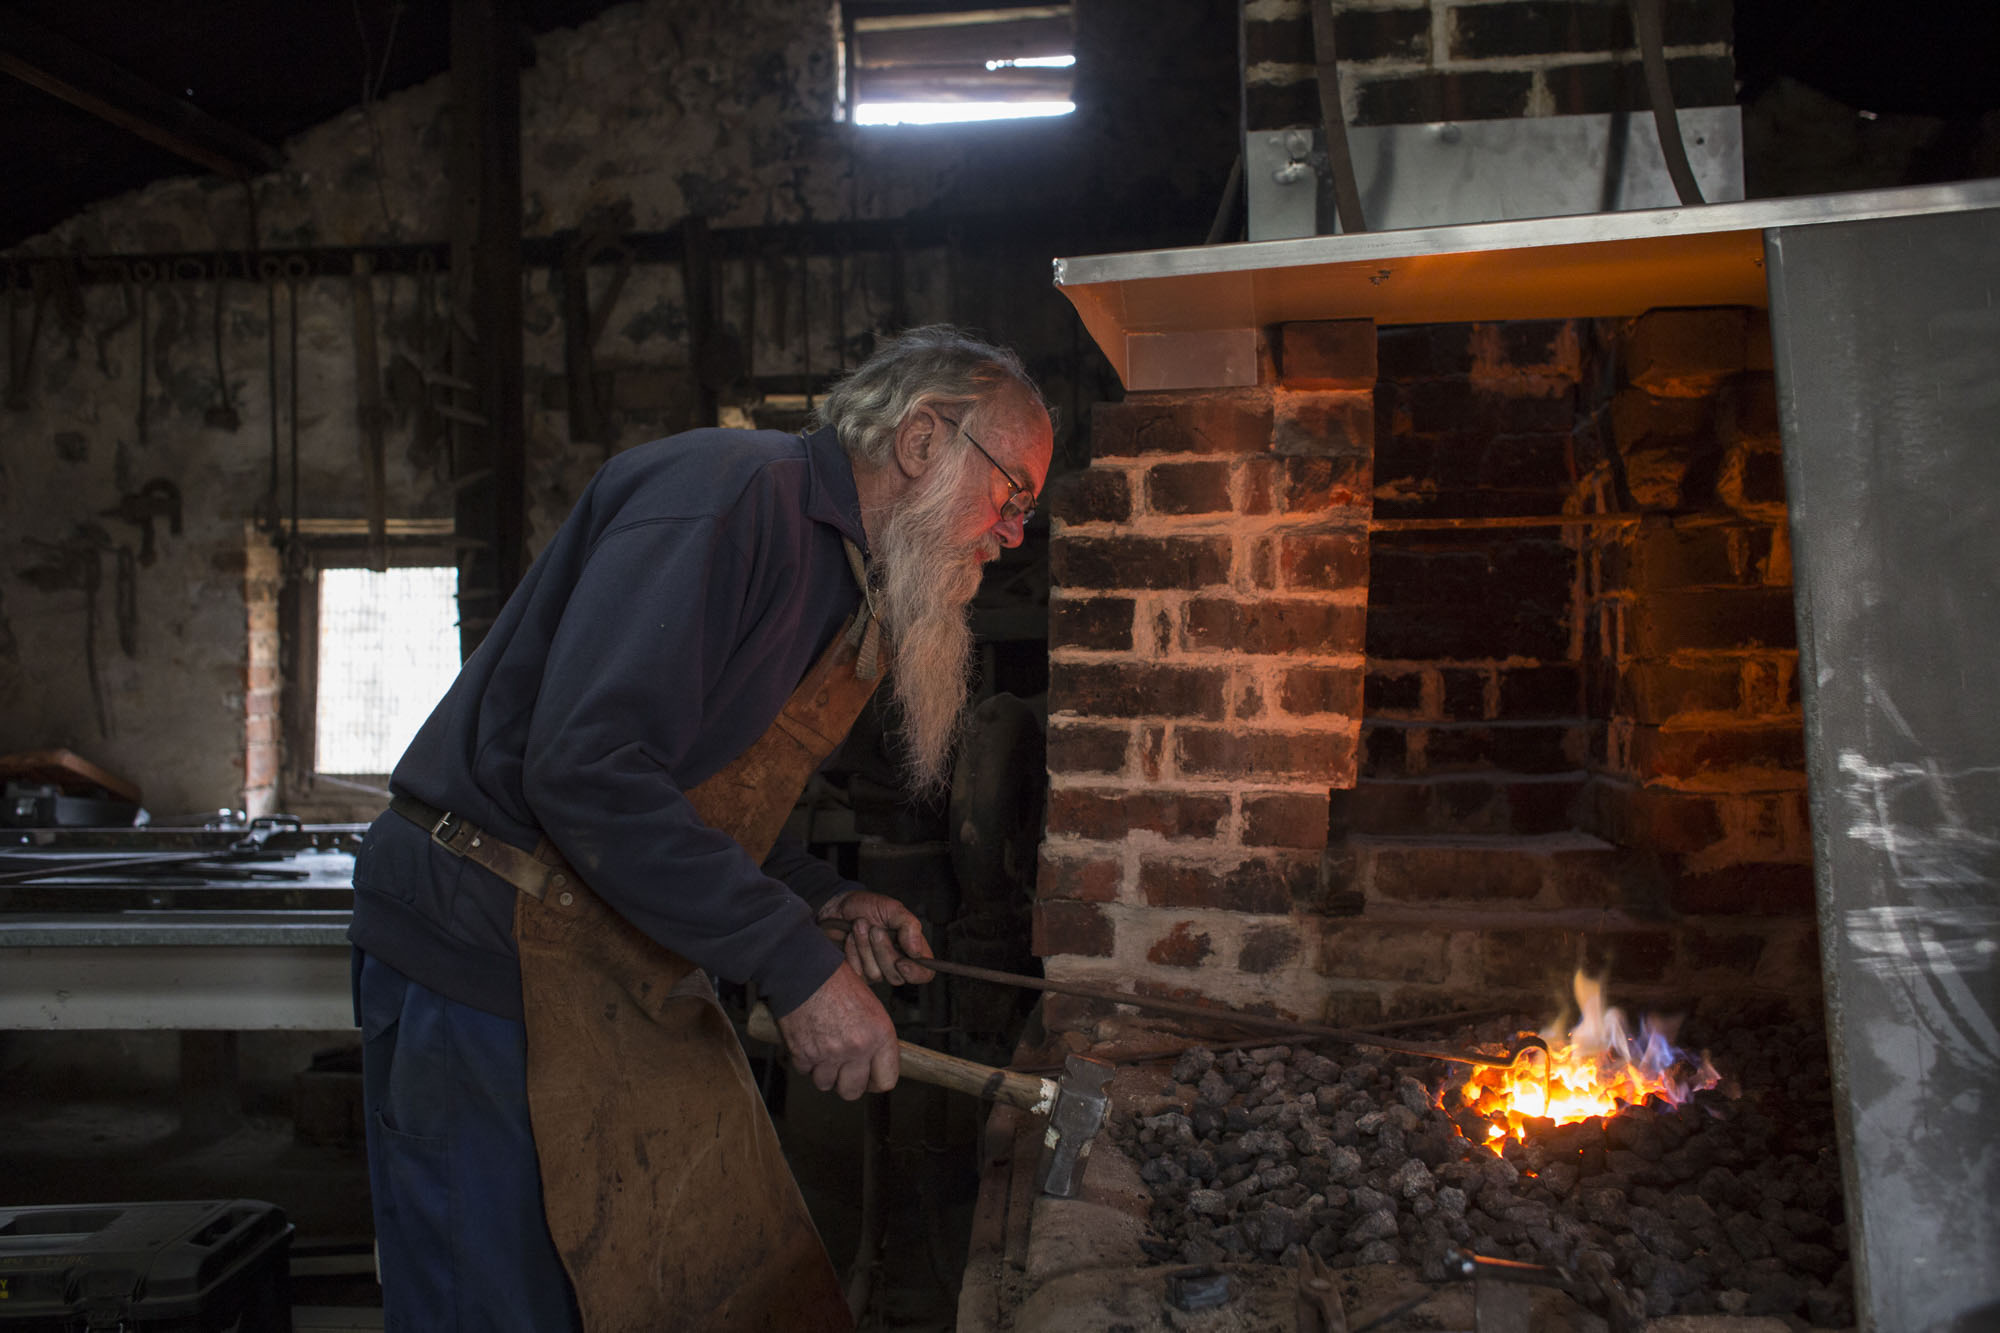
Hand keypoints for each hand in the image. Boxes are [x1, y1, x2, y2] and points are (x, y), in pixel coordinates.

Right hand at [775, 964, 899, 1099]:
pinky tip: (809, 1040)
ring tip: (822, 1048)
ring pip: (826, 1084)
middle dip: (846, 1082)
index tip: (868, 1078)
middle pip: (853, 1091)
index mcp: (880, 1035)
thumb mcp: (872, 1008)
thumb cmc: (838, 983)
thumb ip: (876, 1040)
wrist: (804, 970)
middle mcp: (858, 1048)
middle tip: (842, 1068)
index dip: (875, 1082)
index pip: (886, 1081)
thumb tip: (874, 1064)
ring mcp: (829, 1053)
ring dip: (823, 1071)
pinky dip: (805, 1061)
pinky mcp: (804, 1054)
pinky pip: (805, 1071)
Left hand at [817, 890, 935, 985]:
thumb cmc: (868, 906)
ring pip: (876, 975)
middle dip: (883, 951)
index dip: (915, 973)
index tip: (901, 961)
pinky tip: (850, 938)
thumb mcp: (892, 908)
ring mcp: (876, 970)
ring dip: (865, 947)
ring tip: (859, 926)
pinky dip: (852, 952)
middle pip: (897, 977)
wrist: (838, 907)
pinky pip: (857, 973)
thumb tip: (917, 952)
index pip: (923, 973)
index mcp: (911, 949)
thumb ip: (909, 926)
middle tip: (875, 929)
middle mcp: (895, 963)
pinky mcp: (857, 973)